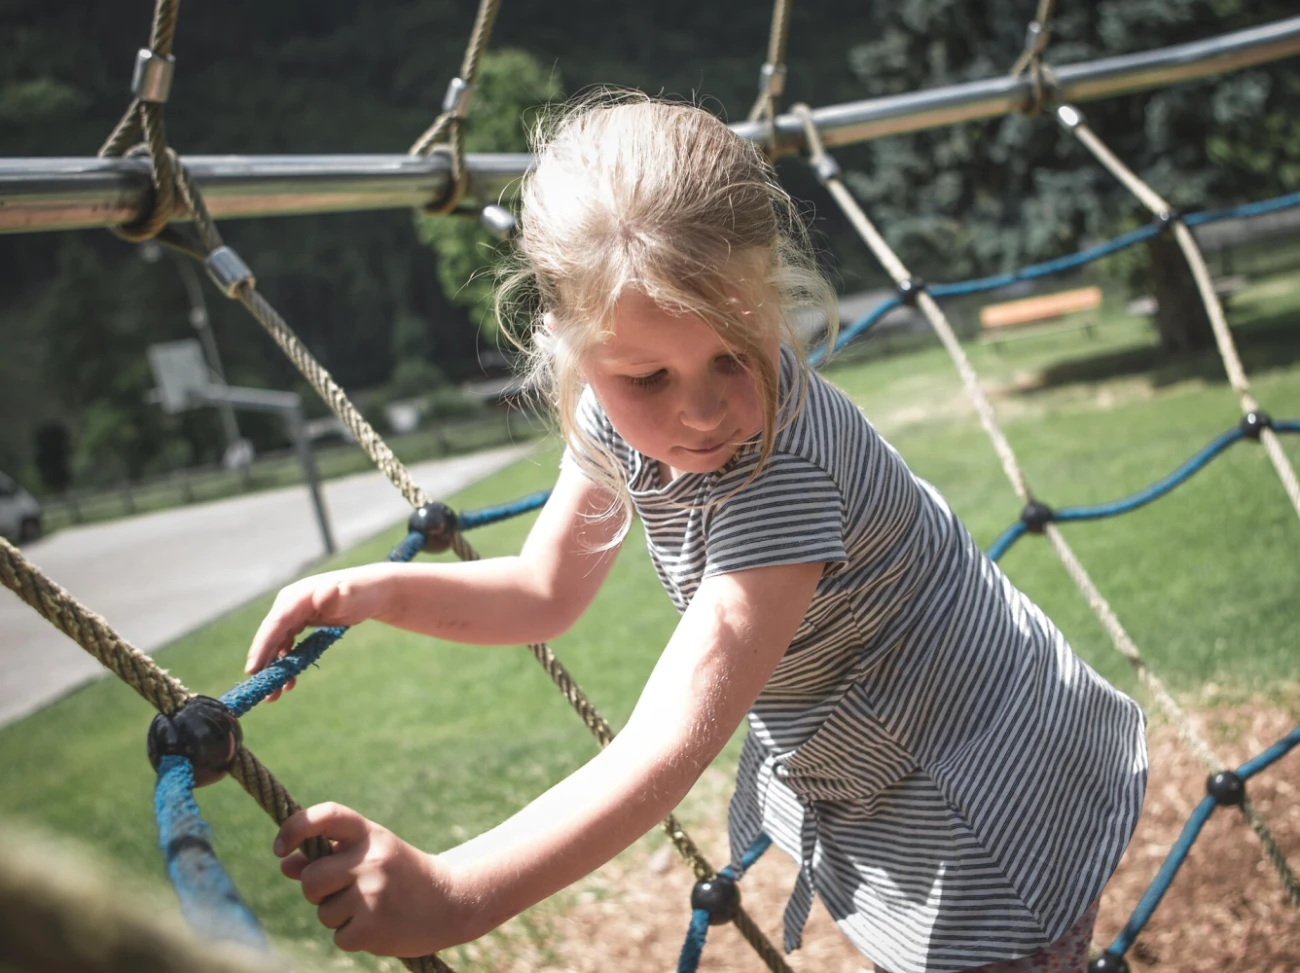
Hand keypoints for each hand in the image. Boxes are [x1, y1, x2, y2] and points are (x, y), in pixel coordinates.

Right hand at [245, 569, 387, 698]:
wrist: (374, 591)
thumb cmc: (362, 592)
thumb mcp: (351, 595)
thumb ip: (337, 597)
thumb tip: (323, 593)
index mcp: (296, 597)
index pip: (274, 625)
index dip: (261, 647)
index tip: (252, 670)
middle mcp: (290, 605)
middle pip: (271, 637)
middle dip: (265, 664)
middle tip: (261, 690)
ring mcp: (294, 615)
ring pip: (278, 645)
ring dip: (275, 668)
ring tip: (272, 696)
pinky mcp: (300, 623)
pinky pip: (288, 646)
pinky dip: (287, 664)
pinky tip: (289, 682)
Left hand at [276, 803, 473, 956]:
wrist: (450, 901)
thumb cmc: (402, 875)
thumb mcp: (370, 855)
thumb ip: (329, 856)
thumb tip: (285, 863)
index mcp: (371, 834)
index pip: (326, 816)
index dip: (296, 827)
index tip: (279, 848)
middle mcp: (371, 859)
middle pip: (311, 879)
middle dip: (317, 891)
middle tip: (343, 891)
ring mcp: (372, 893)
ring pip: (323, 911)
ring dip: (338, 916)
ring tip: (371, 908)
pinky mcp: (372, 927)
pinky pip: (338, 936)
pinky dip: (352, 936)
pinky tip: (377, 925)